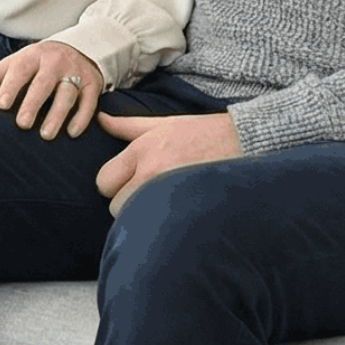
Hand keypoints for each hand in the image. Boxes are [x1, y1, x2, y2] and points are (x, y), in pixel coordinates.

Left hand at [0, 41, 104, 139]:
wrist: (79, 49)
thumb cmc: (38, 63)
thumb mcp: (15, 64)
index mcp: (33, 56)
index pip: (20, 69)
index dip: (10, 86)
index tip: (1, 104)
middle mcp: (55, 62)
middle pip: (44, 83)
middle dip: (33, 103)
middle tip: (22, 124)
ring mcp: (76, 72)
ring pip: (68, 93)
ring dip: (58, 114)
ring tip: (46, 135)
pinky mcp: (93, 84)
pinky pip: (89, 102)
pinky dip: (82, 117)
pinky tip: (72, 132)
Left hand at [94, 109, 241, 216]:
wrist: (243, 140)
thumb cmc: (201, 131)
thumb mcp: (163, 123)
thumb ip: (127, 125)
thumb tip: (101, 119)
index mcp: (142, 150)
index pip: (103, 181)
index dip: (112, 184)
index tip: (127, 182)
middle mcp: (150, 172)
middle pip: (115, 204)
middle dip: (126, 201)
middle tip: (146, 193)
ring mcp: (167, 191)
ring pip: (135, 218)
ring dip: (143, 213)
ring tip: (161, 200)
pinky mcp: (185, 206)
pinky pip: (157, 225)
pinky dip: (161, 221)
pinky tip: (173, 211)